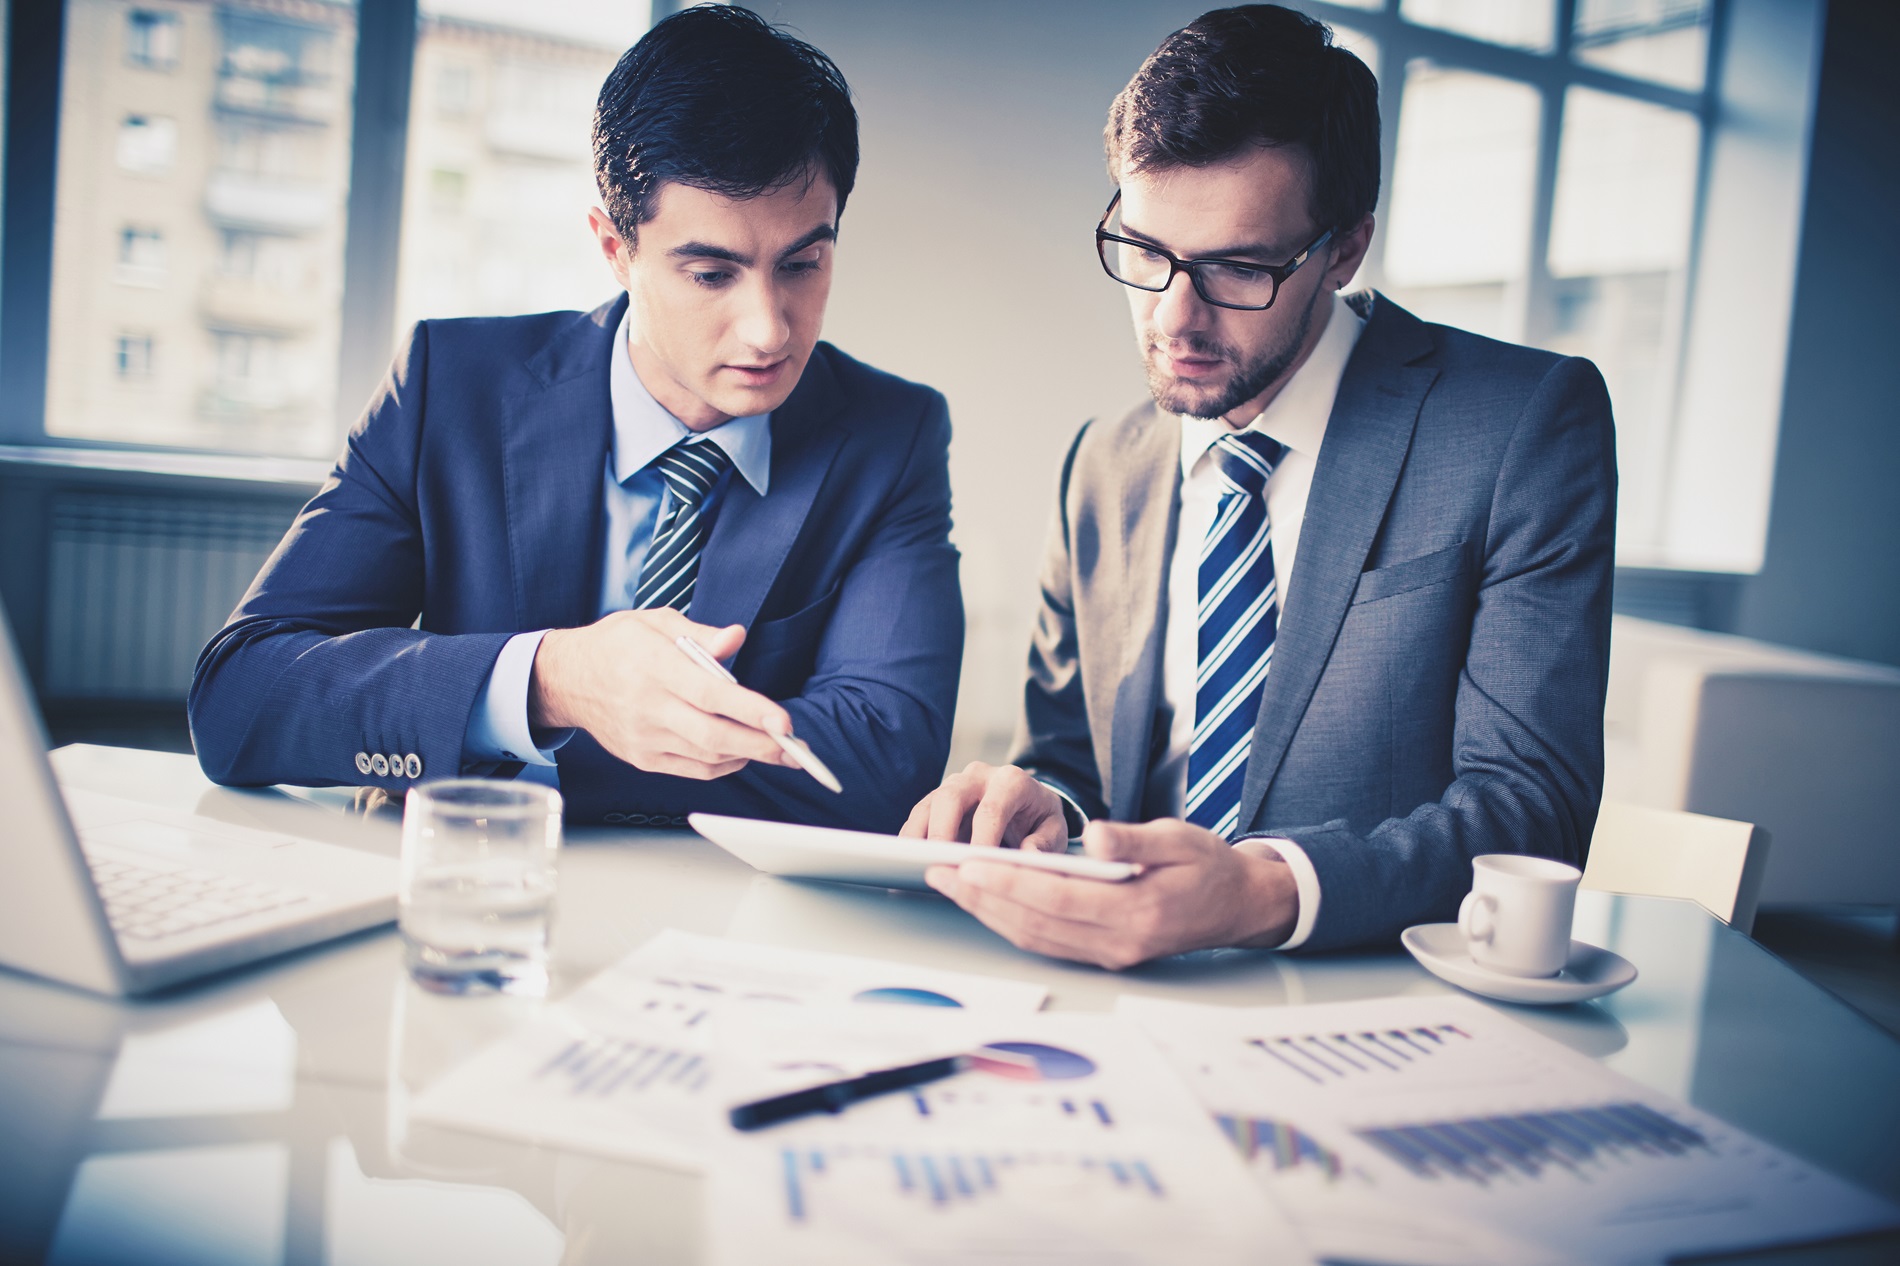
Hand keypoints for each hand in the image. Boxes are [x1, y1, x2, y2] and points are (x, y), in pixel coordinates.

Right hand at [528, 608, 797, 779]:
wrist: (567, 679)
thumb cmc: (617, 645)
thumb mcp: (654, 621)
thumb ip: (699, 634)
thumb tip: (735, 638)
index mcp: (654, 666)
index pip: (709, 693)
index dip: (750, 710)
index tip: (783, 721)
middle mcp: (648, 706)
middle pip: (713, 735)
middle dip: (761, 746)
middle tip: (796, 750)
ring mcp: (644, 737)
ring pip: (706, 755)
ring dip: (748, 756)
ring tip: (778, 750)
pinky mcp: (642, 757)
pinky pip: (692, 769)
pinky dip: (723, 765)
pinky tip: (742, 753)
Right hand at [898, 762, 1067, 851]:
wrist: (1030, 805)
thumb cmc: (1040, 819)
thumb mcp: (1055, 830)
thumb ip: (1045, 844)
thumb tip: (1028, 857)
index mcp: (1011, 781)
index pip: (992, 808)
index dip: (982, 837)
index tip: (976, 862)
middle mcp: (979, 776)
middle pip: (951, 797)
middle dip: (941, 831)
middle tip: (936, 860)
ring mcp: (956, 785)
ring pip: (929, 804)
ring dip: (918, 834)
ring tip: (912, 862)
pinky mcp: (939, 800)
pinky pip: (920, 815)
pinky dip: (912, 836)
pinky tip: (907, 857)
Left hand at [922, 820, 1298, 969]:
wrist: (1237, 905)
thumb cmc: (1207, 865)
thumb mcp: (1180, 838)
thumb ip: (1134, 839)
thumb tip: (1093, 837)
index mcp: (1139, 910)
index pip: (1059, 899)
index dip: (1010, 883)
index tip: (970, 865)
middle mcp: (1120, 942)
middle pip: (1036, 923)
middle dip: (982, 898)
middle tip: (939, 873)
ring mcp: (1111, 955)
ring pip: (1036, 937)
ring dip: (988, 913)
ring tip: (951, 885)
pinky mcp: (1105, 955)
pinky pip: (1048, 942)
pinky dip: (1011, 923)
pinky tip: (987, 903)